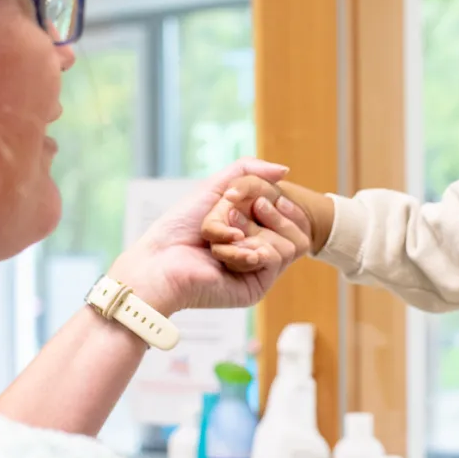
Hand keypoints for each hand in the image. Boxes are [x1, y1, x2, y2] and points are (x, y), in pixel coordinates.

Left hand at [109, 159, 311, 314]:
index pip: (291, 213)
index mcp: (254, 227)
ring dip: (255, 233)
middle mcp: (260, 249)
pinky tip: (227, 254)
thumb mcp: (216, 188)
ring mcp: (261, 270)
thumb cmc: (180, 226)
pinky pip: (276, 259)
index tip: (262, 199)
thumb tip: (286, 170)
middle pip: (297, 227)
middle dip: (267, 215)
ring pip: (292, 244)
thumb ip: (249, 171)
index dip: (284, 204)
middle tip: (233, 216)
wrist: (161, 261)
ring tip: (227, 237)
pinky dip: (251, 251)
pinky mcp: (256, 287)